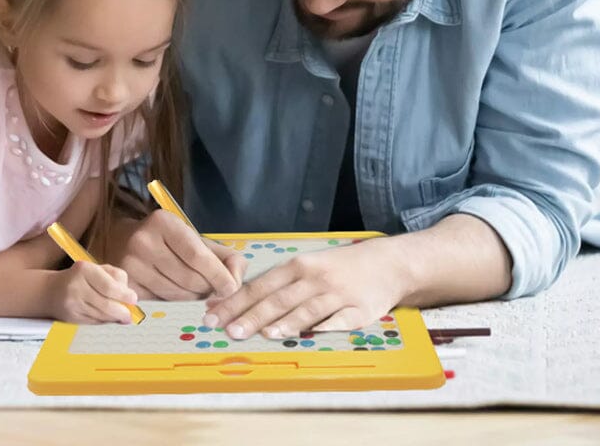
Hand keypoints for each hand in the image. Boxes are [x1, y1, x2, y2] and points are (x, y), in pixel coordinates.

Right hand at [49, 261, 140, 323]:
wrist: (51, 291)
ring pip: (100, 315)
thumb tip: (130, 298)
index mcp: (85, 270)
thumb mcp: (98, 269)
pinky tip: (108, 317)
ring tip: (122, 316)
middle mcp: (76, 286)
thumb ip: (116, 278)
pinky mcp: (71, 317)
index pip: (108, 286)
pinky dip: (104, 321)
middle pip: (105, 303)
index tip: (134, 299)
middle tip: (130, 314)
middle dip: (121, 311)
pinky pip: (93, 322)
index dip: (123, 295)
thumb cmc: (81, 278)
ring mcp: (72, 303)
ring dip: (114, 317)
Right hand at [108, 210, 246, 300]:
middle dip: (207, 288)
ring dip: (193, 298)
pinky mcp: (126, 286)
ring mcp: (131, 265)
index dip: (217, 275)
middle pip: (189, 279)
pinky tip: (177, 294)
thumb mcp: (196, 238)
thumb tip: (236, 283)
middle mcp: (143, 242)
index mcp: (164, 223)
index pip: (197, 255)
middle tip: (212, 288)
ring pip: (176, 295)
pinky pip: (161, 304)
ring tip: (195, 290)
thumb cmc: (168, 240)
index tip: (231, 288)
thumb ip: (224, 256)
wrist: (123, 241)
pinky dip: (176, 304)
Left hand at [201, 237, 409, 339]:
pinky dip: (323, 328)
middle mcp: (314, 278)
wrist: (386, 263)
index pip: (260, 285)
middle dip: (251, 316)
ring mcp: (336, 294)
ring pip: (305, 309)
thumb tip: (240, 303)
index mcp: (298, 265)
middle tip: (229, 331)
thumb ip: (279, 285)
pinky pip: (338, 321)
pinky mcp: (358, 310)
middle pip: (278, 299)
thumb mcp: (307, 266)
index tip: (213, 314)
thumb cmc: (339, 267)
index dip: (235, 301)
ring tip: (264, 334)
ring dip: (284, 322)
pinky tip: (308, 336)